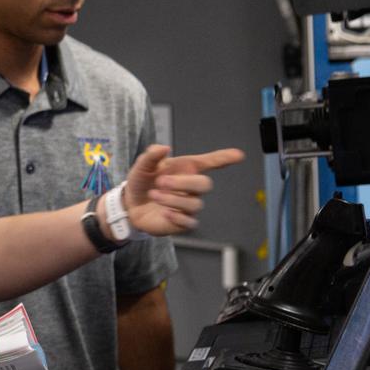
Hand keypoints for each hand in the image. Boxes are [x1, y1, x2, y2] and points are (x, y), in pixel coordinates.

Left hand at [120, 145, 244, 235]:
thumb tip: (164, 148)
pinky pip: (190, 222)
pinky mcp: (183, 222)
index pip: (210, 162)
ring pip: (195, 204)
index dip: (224, 158)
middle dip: (183, 183)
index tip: (238, 155)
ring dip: (172, 199)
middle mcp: (190, 187)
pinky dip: (177, 216)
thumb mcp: (142, 166)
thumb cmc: (142, 183)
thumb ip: (151, 155)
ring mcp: (188, 205)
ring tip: (154, 195)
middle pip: (204, 184)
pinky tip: (164, 212)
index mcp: (185, 169)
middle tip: (160, 182)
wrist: (131, 205)